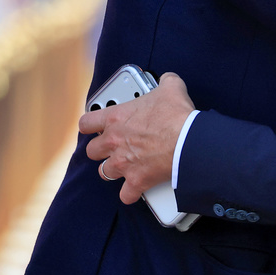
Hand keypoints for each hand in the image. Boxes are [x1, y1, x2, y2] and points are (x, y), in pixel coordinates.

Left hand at [79, 73, 196, 204]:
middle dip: (101, 150)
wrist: (188, 141)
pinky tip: (136, 189)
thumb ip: (164, 81)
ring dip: (112, 170)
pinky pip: (125, 194)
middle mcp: (114, 142)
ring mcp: (123, 163)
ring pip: (104, 172)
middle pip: (92, 151)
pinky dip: (130, 193)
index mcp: (116, 118)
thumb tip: (168, 80)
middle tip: (113, 146)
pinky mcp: (136, 181)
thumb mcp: (171, 88)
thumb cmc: (177, 115)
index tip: (93, 128)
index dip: (89, 126)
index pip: (86, 123)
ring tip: (123, 166)